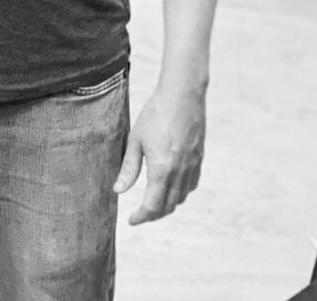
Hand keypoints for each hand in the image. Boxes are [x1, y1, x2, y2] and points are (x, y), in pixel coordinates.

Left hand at [113, 85, 205, 224]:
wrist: (182, 96)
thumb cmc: (155, 114)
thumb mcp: (136, 140)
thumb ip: (129, 168)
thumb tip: (118, 191)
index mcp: (162, 170)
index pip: (152, 206)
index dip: (141, 217)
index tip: (131, 220)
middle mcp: (180, 173)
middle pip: (168, 206)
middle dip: (153, 214)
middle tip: (139, 214)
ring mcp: (192, 167)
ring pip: (180, 198)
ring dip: (167, 204)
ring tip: (153, 201)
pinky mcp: (199, 159)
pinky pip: (191, 185)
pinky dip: (180, 192)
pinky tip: (170, 186)